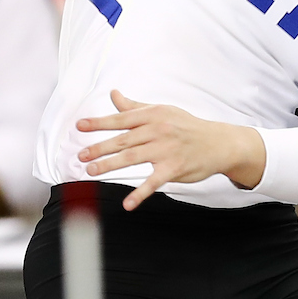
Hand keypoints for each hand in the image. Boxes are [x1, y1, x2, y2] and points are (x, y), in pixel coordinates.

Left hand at [76, 90, 265, 209]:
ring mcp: (166, 150)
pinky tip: (127, 204)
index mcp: (153, 115)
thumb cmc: (186, 126)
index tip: (80, 126)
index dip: (100, 123)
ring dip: (110, 165)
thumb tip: (113, 94)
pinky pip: (153, 182)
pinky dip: (140, 194)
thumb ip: (135, 106)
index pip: (121, 118)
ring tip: (91, 172)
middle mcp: (158, 130)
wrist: (217, 142)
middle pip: (123, 140)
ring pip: (132, 158)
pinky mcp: (174, 169)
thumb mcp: (162, 111)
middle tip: (81, 156)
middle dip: (100, 147)